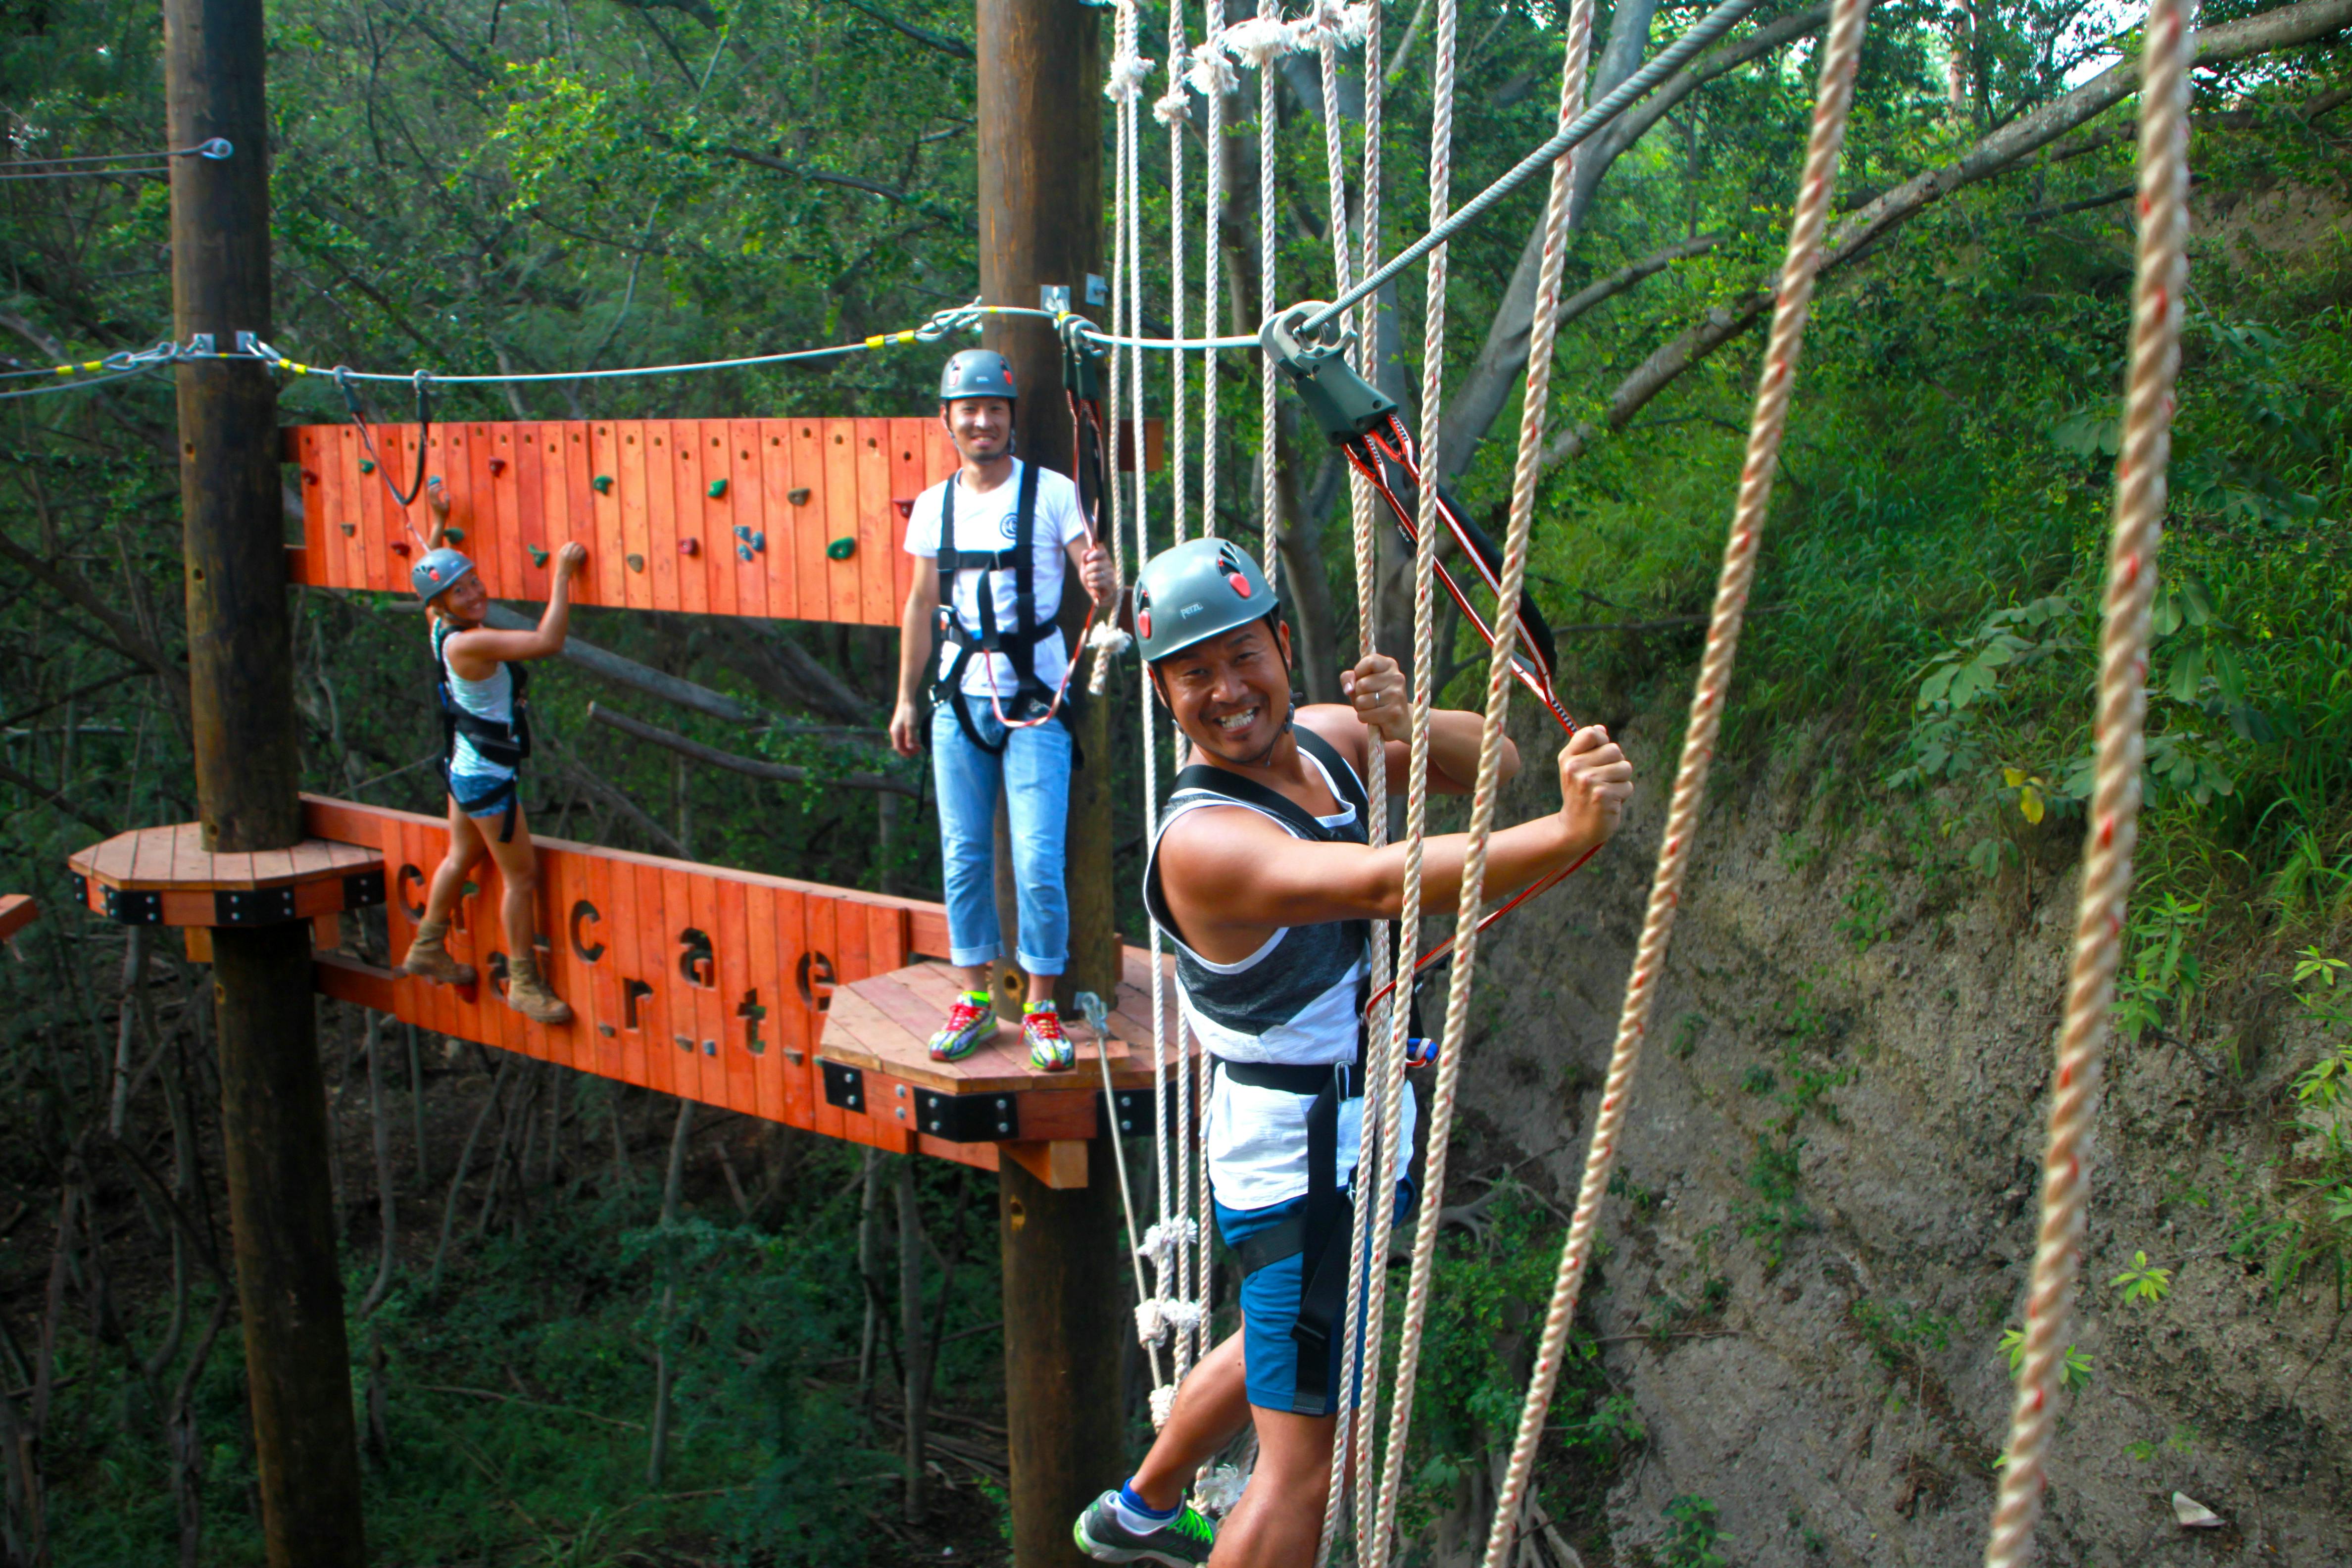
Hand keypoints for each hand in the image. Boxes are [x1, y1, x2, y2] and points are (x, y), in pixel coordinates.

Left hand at [426, 476, 449, 519]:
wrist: (439, 519)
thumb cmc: (444, 514)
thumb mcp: (447, 507)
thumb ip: (447, 499)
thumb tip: (446, 493)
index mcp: (436, 501)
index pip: (435, 491)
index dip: (439, 488)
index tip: (444, 487)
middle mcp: (432, 500)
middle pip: (430, 490)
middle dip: (435, 485)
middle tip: (440, 484)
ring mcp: (430, 501)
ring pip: (429, 491)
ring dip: (433, 487)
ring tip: (438, 485)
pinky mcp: (431, 502)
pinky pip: (429, 493)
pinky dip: (432, 490)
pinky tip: (436, 489)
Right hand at [555, 541, 587, 576]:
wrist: (562, 574)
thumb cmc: (562, 567)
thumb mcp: (561, 558)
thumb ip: (564, 552)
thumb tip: (570, 546)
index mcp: (561, 552)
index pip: (567, 544)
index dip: (572, 544)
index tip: (575, 545)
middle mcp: (565, 553)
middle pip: (573, 544)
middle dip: (577, 544)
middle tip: (580, 546)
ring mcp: (570, 556)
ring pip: (578, 547)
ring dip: (581, 547)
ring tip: (583, 549)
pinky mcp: (575, 560)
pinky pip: (581, 553)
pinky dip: (583, 552)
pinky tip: (584, 553)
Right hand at [889, 699, 924, 758]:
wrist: (907, 701)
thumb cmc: (908, 712)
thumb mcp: (911, 725)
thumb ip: (910, 737)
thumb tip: (910, 748)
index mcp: (895, 732)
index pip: (898, 747)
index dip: (905, 752)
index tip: (913, 755)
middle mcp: (895, 732)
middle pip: (900, 746)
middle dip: (908, 750)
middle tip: (918, 751)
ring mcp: (898, 729)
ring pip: (903, 742)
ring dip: (910, 746)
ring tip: (919, 747)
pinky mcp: (902, 727)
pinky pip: (905, 737)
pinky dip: (911, 740)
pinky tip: (917, 742)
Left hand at [1079, 543, 1113, 605]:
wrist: (1097, 592)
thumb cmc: (1091, 577)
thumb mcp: (1085, 567)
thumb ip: (1084, 559)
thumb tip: (1085, 551)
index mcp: (1103, 559)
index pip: (1102, 553)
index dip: (1094, 555)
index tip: (1088, 559)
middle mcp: (1109, 566)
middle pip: (1096, 565)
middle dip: (1088, 570)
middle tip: (1088, 573)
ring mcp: (1111, 575)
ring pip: (1096, 575)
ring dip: (1089, 578)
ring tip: (1090, 580)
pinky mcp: (1110, 584)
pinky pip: (1098, 583)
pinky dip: (1092, 585)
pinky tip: (1092, 585)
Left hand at [1339, 654, 1406, 734]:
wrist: (1399, 720)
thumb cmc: (1376, 697)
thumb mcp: (1360, 682)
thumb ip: (1349, 677)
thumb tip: (1349, 689)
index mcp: (1390, 665)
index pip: (1369, 662)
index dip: (1359, 673)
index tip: (1365, 679)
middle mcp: (1397, 677)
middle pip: (1362, 684)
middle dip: (1359, 695)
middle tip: (1370, 698)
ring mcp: (1397, 695)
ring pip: (1361, 701)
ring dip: (1361, 708)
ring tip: (1373, 708)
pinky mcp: (1394, 712)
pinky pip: (1364, 715)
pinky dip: (1364, 718)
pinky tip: (1376, 718)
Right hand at [1556, 724, 1632, 850]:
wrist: (1575, 828)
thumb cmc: (1580, 795)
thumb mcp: (1576, 770)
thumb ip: (1588, 748)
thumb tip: (1600, 728)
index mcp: (1568, 757)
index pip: (1591, 733)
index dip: (1603, 740)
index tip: (1601, 755)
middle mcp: (1575, 767)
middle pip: (1615, 750)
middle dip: (1616, 765)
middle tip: (1603, 780)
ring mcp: (1589, 781)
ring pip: (1625, 768)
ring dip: (1621, 781)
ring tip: (1607, 792)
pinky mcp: (1603, 795)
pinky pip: (1627, 786)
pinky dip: (1622, 796)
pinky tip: (1609, 803)